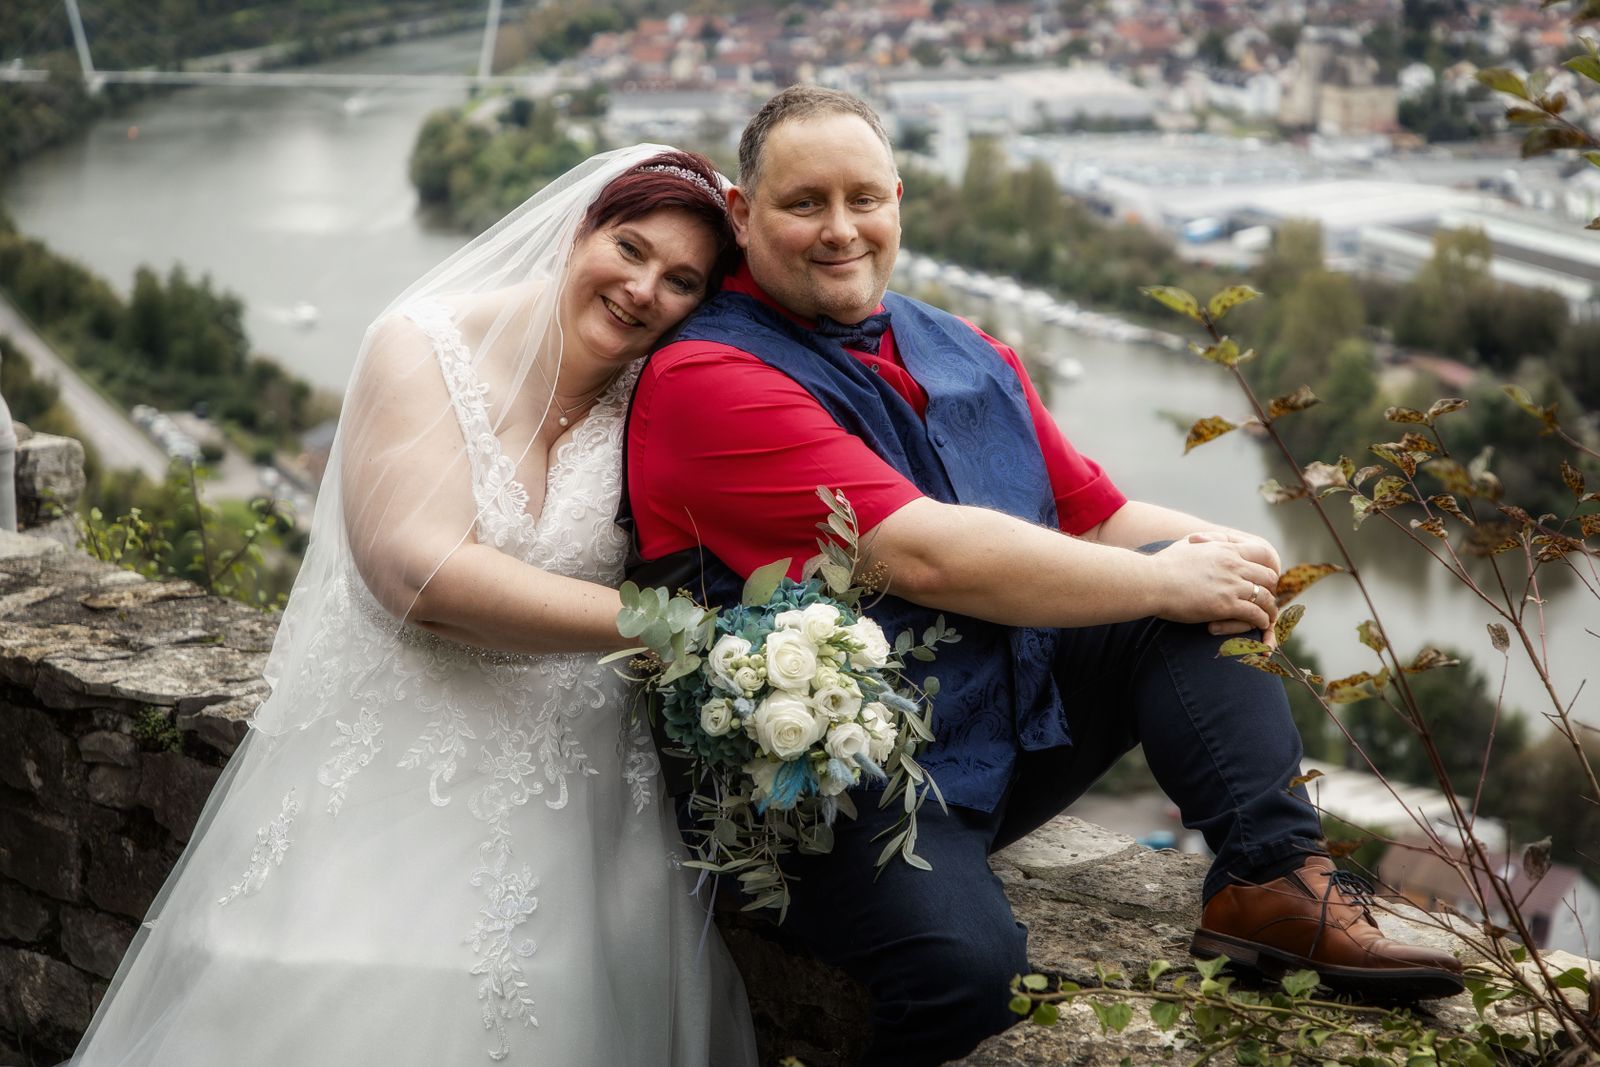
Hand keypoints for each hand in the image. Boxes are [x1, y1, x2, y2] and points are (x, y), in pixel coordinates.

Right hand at [1148, 536, 1279, 638]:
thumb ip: (1207, 539)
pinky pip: (1255, 614)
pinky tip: (1258, 625)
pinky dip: (1260, 621)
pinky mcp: (1226, 605)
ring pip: (1266, 597)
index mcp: (1226, 549)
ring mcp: (1231, 585)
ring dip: (1269, 608)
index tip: (1265, 579)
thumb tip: (1216, 539)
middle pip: (1269, 576)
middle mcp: (1234, 565)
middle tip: (1267, 599)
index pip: (1262, 554)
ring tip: (1267, 616)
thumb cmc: (1164, 564)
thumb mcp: (1187, 543)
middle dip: (1271, 589)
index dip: (1267, 567)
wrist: (1151, 582)